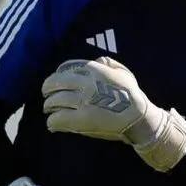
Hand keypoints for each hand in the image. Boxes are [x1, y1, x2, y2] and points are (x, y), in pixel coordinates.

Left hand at [41, 57, 185, 171]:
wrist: (139, 117)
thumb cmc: (132, 95)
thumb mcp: (123, 72)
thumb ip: (108, 64)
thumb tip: (97, 60)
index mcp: (94, 69)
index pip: (65, 67)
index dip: (56, 74)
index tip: (54, 81)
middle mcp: (85, 83)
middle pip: (54, 83)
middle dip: (47, 89)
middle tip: (46, 96)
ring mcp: (82, 101)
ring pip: (54, 101)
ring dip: (48, 107)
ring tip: (49, 111)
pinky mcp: (81, 119)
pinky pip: (57, 119)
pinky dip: (52, 122)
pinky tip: (52, 125)